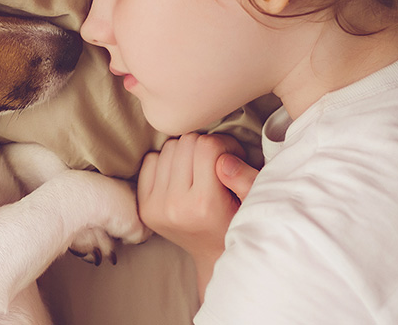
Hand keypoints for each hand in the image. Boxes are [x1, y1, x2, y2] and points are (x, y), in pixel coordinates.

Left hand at [136, 133, 257, 296]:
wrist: (214, 255)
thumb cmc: (239, 222)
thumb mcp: (254, 201)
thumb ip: (246, 177)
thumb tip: (223, 157)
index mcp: (204, 203)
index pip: (208, 146)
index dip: (226, 145)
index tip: (233, 157)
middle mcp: (174, 205)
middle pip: (186, 143)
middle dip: (206, 147)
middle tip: (217, 162)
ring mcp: (155, 206)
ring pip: (168, 148)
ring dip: (186, 153)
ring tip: (201, 170)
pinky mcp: (143, 206)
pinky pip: (150, 160)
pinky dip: (167, 162)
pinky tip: (182, 176)